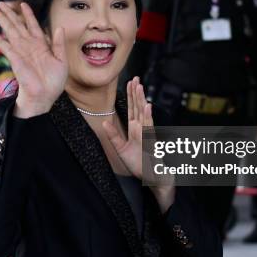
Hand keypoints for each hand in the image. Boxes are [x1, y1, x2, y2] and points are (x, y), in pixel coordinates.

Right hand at [0, 2, 67, 117]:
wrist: (44, 95)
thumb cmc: (54, 82)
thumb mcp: (61, 60)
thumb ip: (58, 44)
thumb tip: (60, 27)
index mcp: (41, 45)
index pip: (33, 25)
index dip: (28, 14)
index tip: (23, 4)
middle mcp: (29, 45)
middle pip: (17, 25)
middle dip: (9, 13)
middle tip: (0, 3)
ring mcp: (20, 50)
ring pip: (9, 30)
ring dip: (1, 19)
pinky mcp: (13, 57)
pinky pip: (2, 44)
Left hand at [103, 77, 174, 212]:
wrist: (153, 178)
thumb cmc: (139, 165)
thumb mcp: (121, 149)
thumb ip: (113, 136)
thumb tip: (104, 122)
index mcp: (136, 129)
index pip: (132, 109)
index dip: (130, 96)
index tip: (130, 82)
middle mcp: (142, 129)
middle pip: (138, 108)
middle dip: (136, 93)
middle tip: (135, 78)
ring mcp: (148, 135)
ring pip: (144, 114)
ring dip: (142, 101)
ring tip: (140, 87)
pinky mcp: (152, 143)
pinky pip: (149, 129)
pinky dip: (148, 117)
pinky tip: (147, 107)